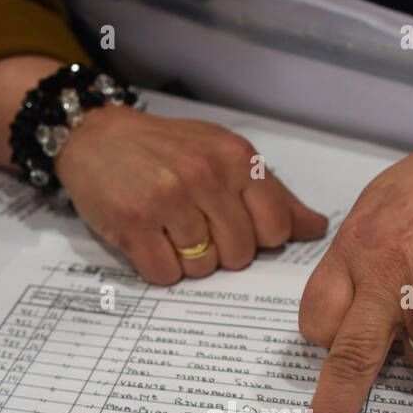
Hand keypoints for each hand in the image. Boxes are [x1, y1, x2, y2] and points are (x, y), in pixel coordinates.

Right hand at [55, 105, 327, 282]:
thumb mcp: (225, 155)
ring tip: (169, 231)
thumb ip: (272, 193)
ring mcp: (168, 200)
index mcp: (236, 158)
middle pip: (240, 255)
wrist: (97, 136)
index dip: (258, 239)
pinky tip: (150, 242)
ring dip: (188, 262)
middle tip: (196, 228)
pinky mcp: (133, 224)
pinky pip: (166, 275)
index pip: (276, 229)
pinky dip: (160, 269)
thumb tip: (316, 228)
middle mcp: (205, 176)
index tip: (236, 226)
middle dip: (221, 253)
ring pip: (203, 269)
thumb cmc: (167, 150)